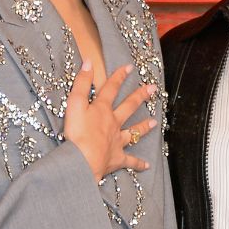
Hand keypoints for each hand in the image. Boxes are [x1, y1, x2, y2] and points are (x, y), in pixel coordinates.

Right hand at [64, 61, 157, 181]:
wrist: (83, 159)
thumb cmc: (77, 132)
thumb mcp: (74, 104)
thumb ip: (81, 83)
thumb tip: (88, 63)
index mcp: (102, 109)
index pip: (111, 88)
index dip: (119, 77)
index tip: (129, 67)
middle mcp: (113, 123)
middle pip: (128, 107)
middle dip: (140, 96)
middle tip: (152, 89)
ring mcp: (117, 141)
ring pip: (133, 132)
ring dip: (143, 127)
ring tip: (154, 122)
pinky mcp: (117, 158)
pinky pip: (130, 161)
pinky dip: (138, 163)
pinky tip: (146, 165)